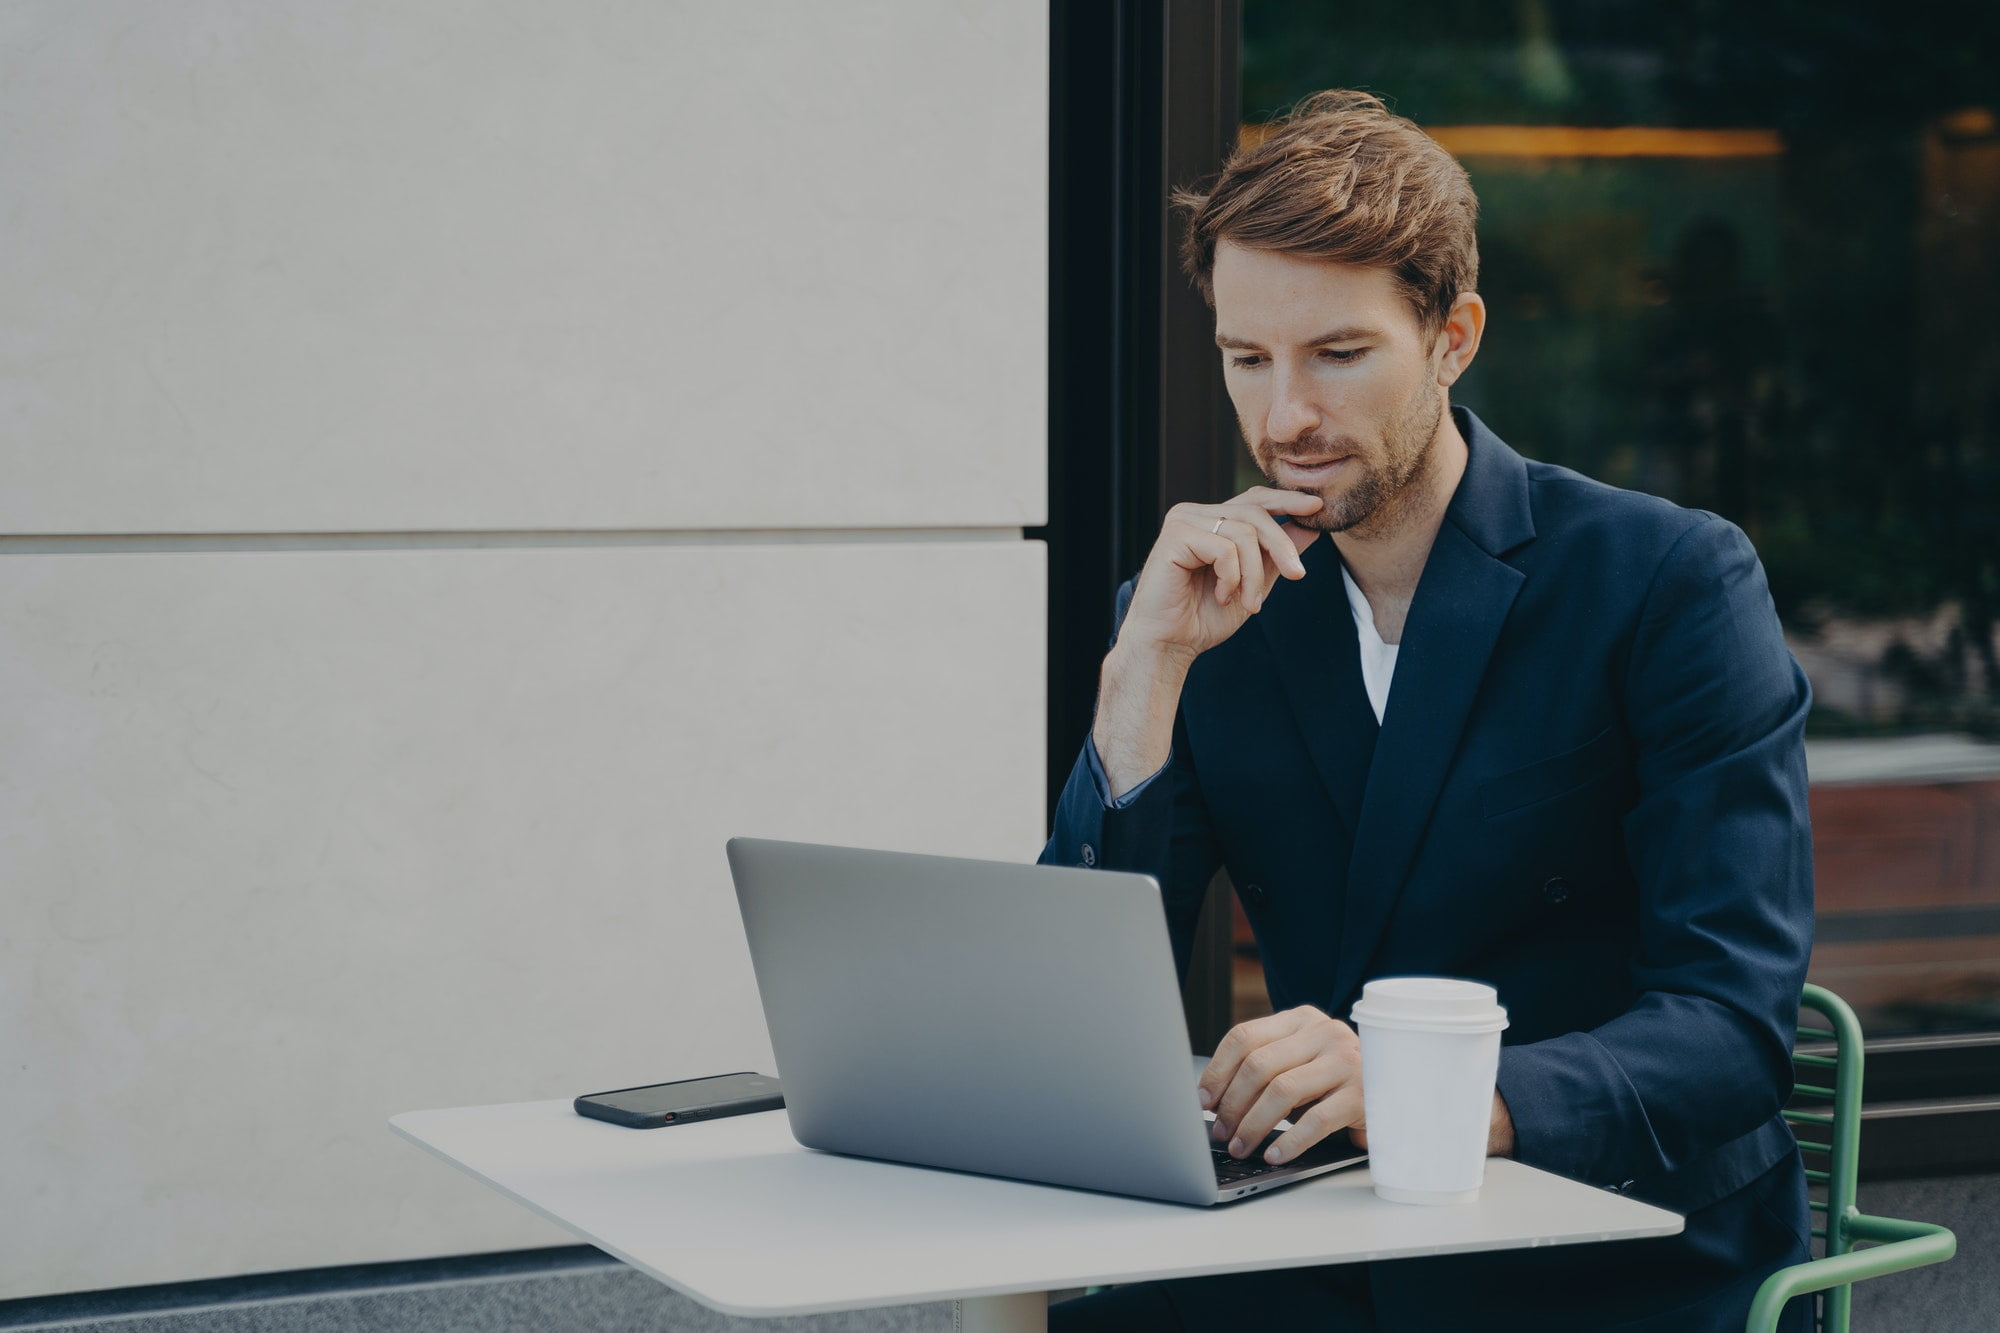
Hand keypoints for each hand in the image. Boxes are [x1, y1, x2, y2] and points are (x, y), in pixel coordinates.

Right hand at [1116, 487, 1324, 664]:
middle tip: (1298, 576)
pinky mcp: (1175, 536)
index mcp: (1211, 520)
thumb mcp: (1253, 584)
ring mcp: (1183, 521)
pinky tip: (1222, 596)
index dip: (1287, 500)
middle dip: (1282, 546)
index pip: (1255, 500)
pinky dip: (1232, 578)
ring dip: (1255, 575)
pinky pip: (1224, 549)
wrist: (1169, 645)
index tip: (1317, 508)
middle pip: (1255, 513)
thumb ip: (1275, 556)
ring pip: (1243, 533)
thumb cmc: (1203, 618)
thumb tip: (1310, 528)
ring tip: (1249, 603)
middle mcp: (1195, 514)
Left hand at [1197, 1006, 1361, 1164]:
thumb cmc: (1336, 1081)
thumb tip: (1215, 1103)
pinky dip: (1290, 1141)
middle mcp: (1323, 1033)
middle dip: (1232, 1104)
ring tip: (1241, 1146)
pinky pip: (1316, 1120)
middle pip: (1258, 1064)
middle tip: (1221, 1132)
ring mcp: (1345, 1061)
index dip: (1217, 1071)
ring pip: (1282, 1090)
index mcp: (1300, 1020)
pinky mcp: (1362, 1094)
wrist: (1399, 1090)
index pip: (1244, 1037)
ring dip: (1253, 1124)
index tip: (1202, 1100)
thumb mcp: (1300, 1063)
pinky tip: (1275, 1154)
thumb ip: (1265, 1070)